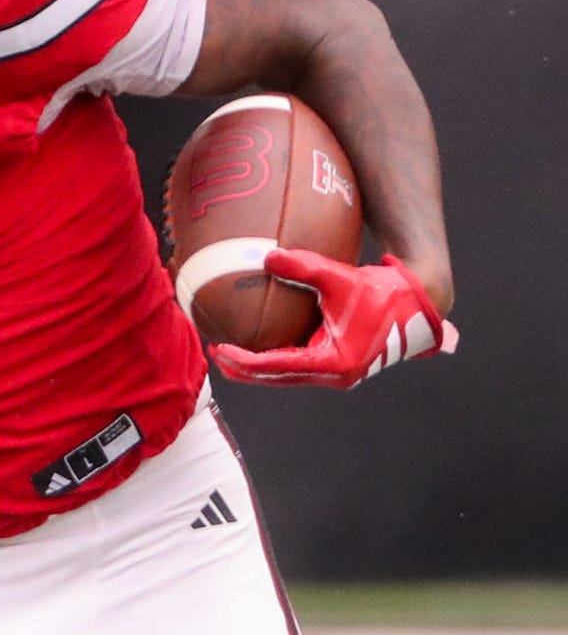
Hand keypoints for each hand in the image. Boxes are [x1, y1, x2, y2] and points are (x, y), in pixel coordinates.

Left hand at [212, 249, 457, 388]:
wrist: (420, 304)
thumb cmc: (384, 293)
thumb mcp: (341, 278)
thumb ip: (304, 267)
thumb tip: (267, 257)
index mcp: (333, 362)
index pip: (276, 366)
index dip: (242, 360)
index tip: (218, 348)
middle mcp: (335, 375)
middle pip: (277, 377)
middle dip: (244, 369)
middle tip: (214, 353)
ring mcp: (339, 373)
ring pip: (288, 375)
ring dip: (259, 368)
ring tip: (229, 353)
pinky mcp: (342, 365)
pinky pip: (301, 367)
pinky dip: (277, 361)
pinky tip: (260, 347)